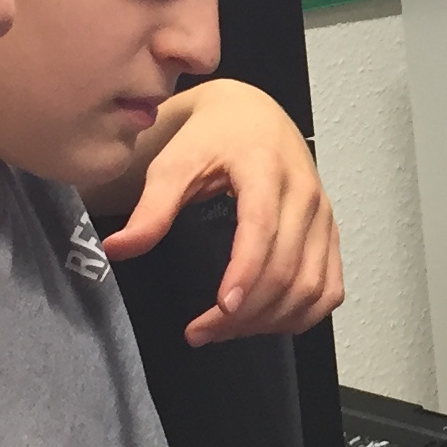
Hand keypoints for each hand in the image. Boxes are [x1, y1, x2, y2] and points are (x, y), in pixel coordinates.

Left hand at [92, 80, 344, 342]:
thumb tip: (117, 249)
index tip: (219, 310)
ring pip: (311, 287)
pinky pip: (328, 289)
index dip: (245, 275)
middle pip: (287, 269)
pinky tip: (265, 320)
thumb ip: (151, 209)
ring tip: (226, 329)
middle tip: (201, 332)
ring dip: (270, 320)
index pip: (263, 229)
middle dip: (245, 312)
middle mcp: (304, 194)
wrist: (252, 115)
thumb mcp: (174, 163)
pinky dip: (302, 315)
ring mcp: (323, 217)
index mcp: (266, 169)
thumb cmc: (212, 138)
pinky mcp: (330, 234)